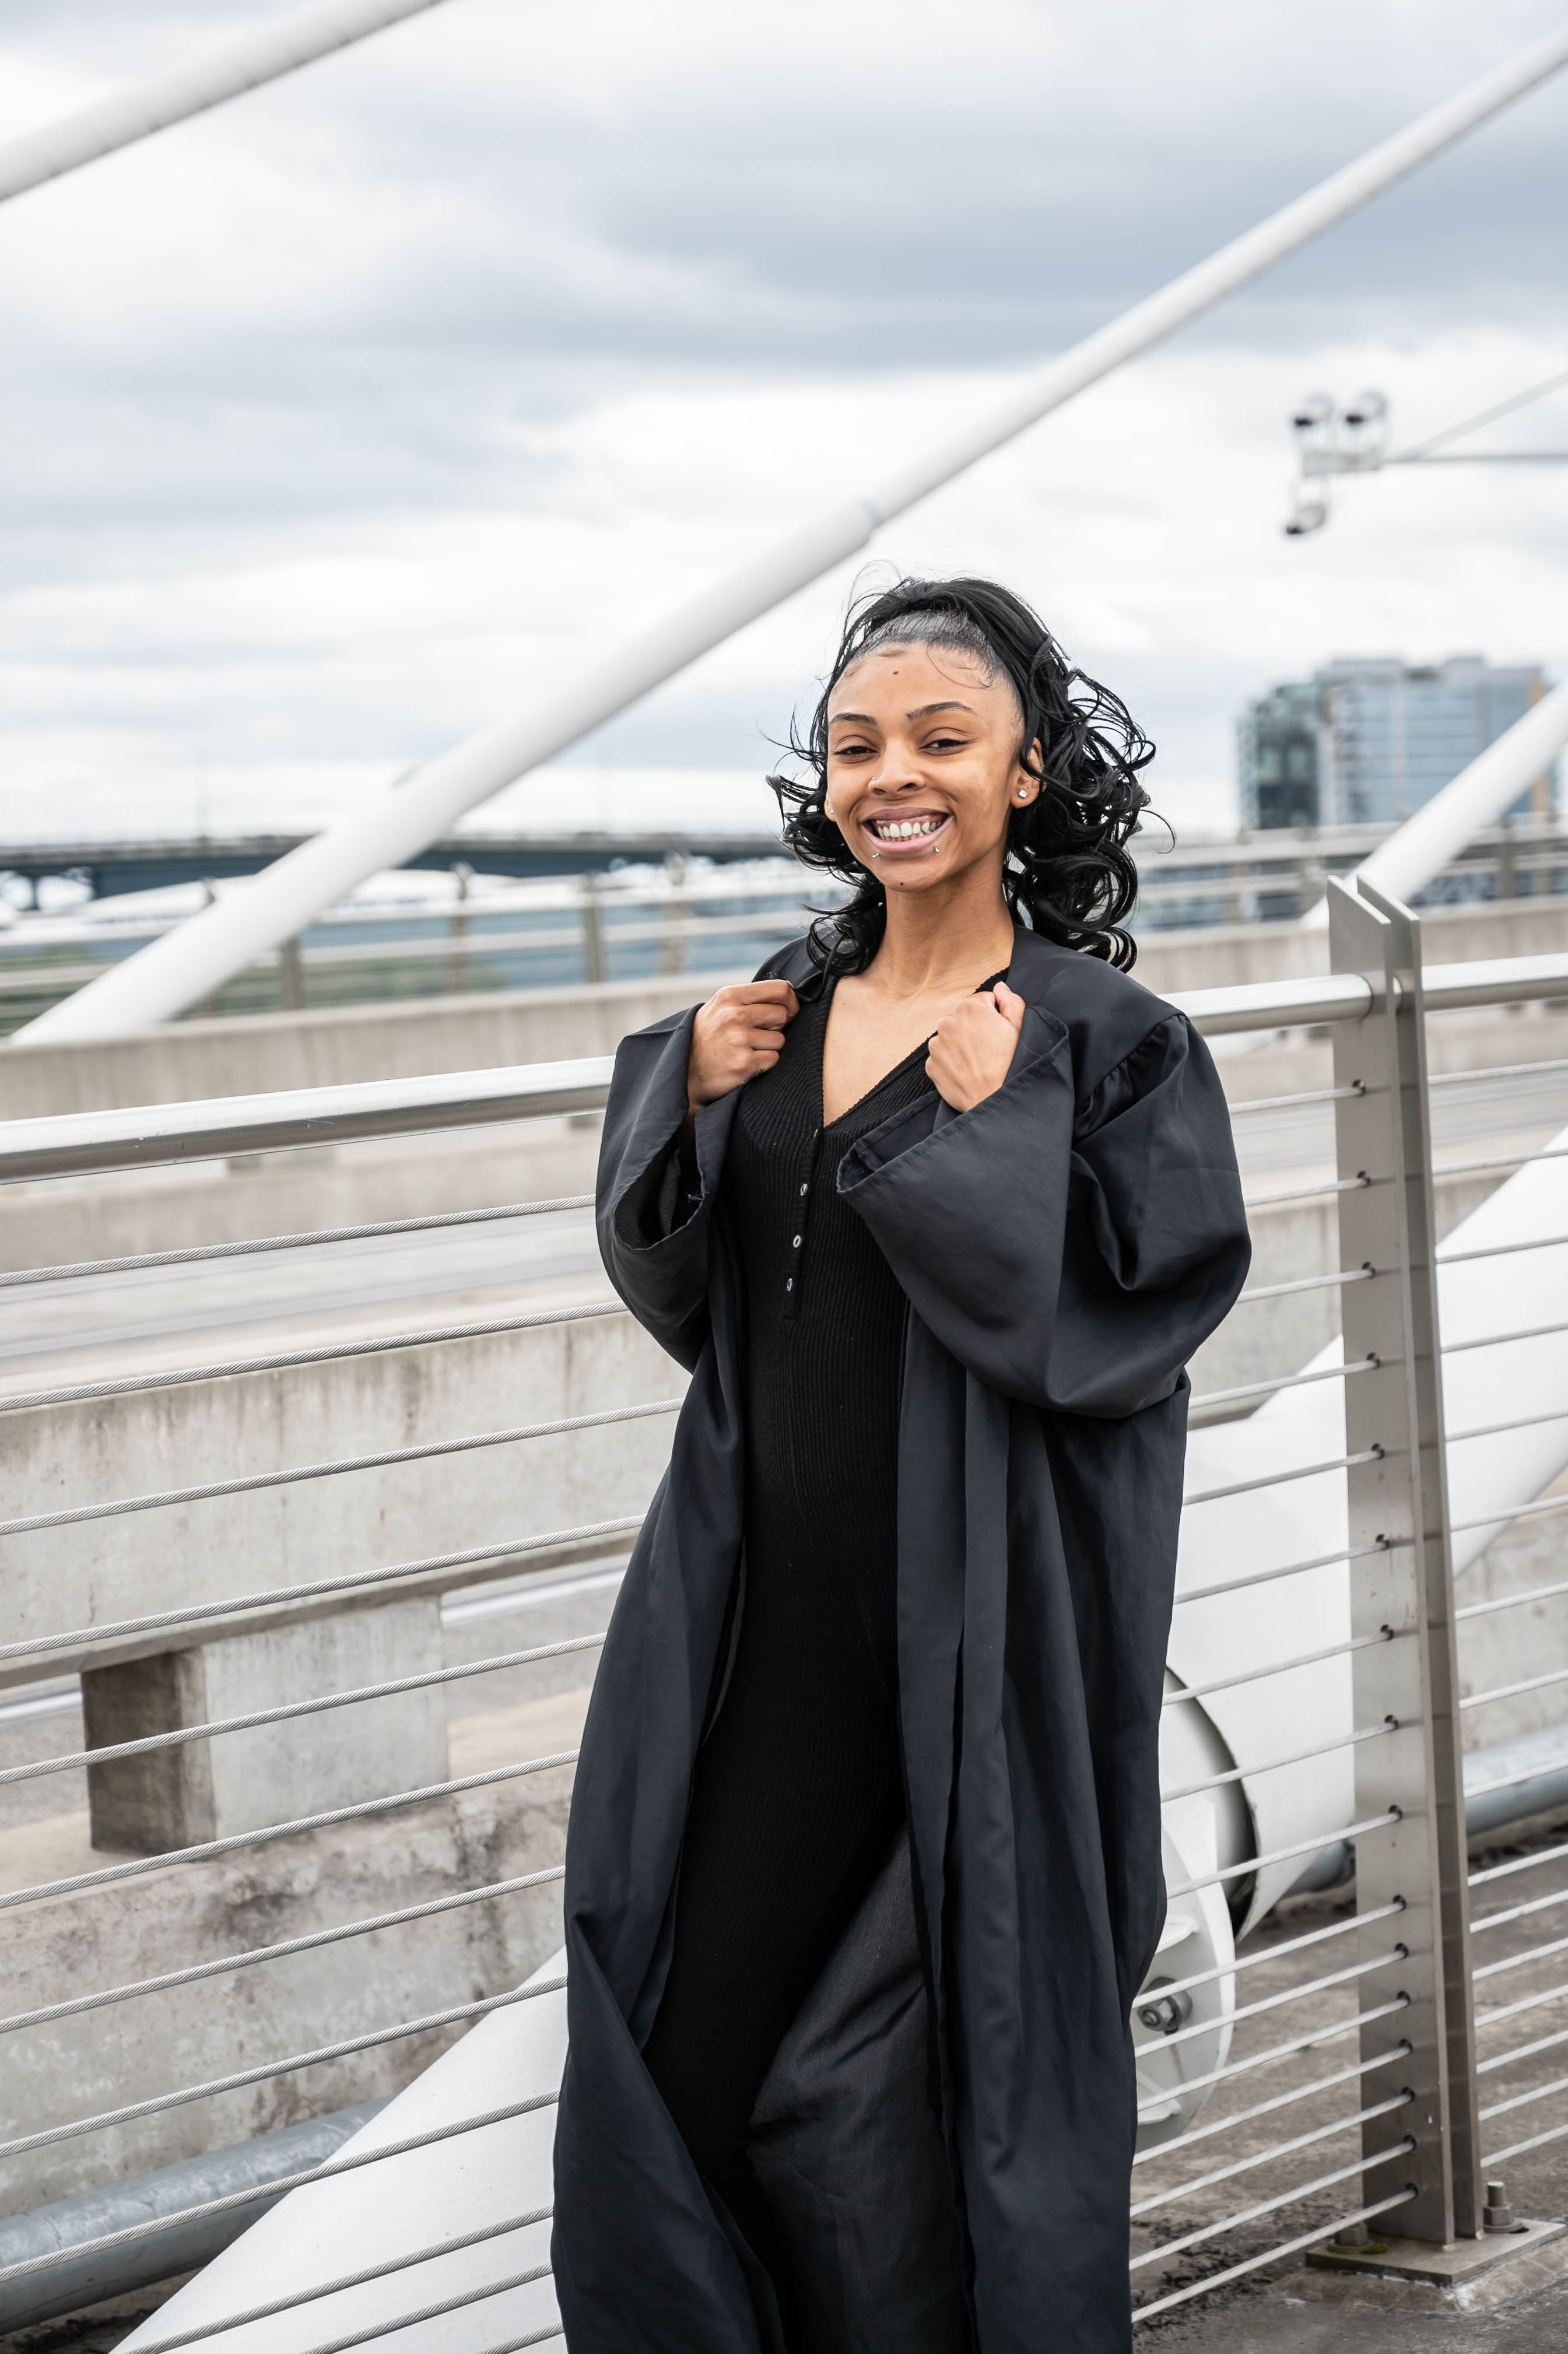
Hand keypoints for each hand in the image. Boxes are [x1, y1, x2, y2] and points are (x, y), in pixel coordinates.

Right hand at [687, 980, 798, 1110]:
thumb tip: (789, 991)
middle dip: (777, 1026)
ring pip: (780, 1039)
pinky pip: (773, 1059)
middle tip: (758, 1034)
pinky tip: (746, 1062)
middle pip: (782, 1014)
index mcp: (730, 996)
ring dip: (769, 1047)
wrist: (685, 1072)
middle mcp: (733, 1015)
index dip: (790, 1001)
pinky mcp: (744, 1062)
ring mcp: (738, 1039)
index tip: (787, 1011)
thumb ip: (750, 998)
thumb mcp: (720, 1007)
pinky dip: (764, 1063)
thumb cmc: (708, 1036)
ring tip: (746, 1049)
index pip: (779, 989)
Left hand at [926, 982, 1025, 1111]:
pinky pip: (942, 1056)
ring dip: (962, 1044)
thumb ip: (1011, 1001)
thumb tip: (1001, 988)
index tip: (998, 1032)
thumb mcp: (1018, 1028)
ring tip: (977, 1061)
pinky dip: (952, 1061)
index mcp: (970, 1006)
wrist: (992, 1100)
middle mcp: (948, 1020)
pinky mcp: (930, 1063)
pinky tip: (967, 1070)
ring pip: (951, 1036)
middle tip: (989, 1048)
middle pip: (964, 1017)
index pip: (983, 1001)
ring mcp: (936, 1043)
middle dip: (975, 1028)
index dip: (994, 1016)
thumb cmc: (1008, 1064)